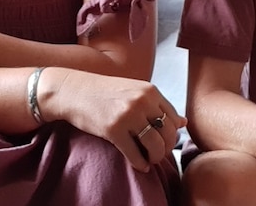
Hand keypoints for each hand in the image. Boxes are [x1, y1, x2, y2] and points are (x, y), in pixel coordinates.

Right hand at [44, 69, 186, 172]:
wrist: (72, 90)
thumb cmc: (103, 91)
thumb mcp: (133, 91)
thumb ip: (157, 105)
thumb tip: (183, 123)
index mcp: (150, 90)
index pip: (173, 118)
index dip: (171, 135)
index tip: (163, 141)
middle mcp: (142, 101)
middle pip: (168, 134)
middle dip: (165, 149)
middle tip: (156, 154)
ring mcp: (128, 115)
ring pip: (155, 146)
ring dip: (154, 158)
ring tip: (148, 160)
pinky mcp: (113, 130)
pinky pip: (135, 154)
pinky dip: (140, 163)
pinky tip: (138, 164)